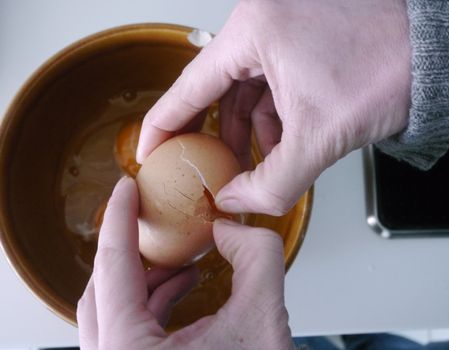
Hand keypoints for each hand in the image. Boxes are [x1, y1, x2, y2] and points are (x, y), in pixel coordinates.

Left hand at [77, 177, 293, 349]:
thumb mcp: (264, 318)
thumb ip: (255, 257)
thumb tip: (229, 227)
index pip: (113, 267)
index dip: (119, 218)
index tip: (125, 188)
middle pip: (103, 289)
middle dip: (131, 247)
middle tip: (149, 217)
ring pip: (113, 310)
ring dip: (145, 276)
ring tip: (179, 258)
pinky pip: (130, 328)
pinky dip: (153, 301)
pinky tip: (182, 286)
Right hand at [136, 0, 410, 215]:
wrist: (435, 54)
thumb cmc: (389, 70)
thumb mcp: (321, 138)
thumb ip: (272, 183)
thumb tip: (235, 204)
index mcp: (254, 31)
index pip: (190, 85)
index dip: (163, 124)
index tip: (148, 151)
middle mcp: (261, 22)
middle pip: (215, 89)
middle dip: (211, 133)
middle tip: (197, 164)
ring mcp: (280, 28)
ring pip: (245, 89)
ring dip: (247, 130)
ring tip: (253, 163)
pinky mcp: (299, 39)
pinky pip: (269, 83)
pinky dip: (271, 116)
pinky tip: (280, 142)